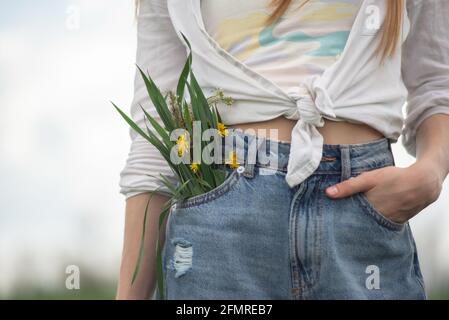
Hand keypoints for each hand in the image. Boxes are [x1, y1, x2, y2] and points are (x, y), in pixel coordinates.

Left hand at [325, 161, 442, 223]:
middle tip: (334, 224)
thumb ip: (349, 186)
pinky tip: (366, 219)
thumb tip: (328, 193)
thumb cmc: (394, 178)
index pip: (348, 220)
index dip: (338, 221)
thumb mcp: (370, 178)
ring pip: (368, 226)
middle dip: (347, 224)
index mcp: (369, 209)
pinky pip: (379, 225)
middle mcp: (378, 220)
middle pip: (357, 225)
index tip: (327, 221)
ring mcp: (387, 223)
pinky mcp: (395, 223)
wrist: (423, 184)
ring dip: (359, 224)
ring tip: (347, 223)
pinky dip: (372, 223)